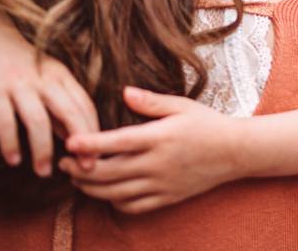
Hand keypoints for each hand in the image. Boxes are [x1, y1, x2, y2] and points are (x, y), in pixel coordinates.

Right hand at [0, 21, 98, 175]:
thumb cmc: (20, 62)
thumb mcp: (47, 77)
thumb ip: (61, 104)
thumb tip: (77, 137)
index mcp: (62, 76)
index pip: (86, 106)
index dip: (95, 132)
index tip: (99, 156)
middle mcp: (45, 80)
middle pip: (71, 113)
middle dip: (82, 143)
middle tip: (87, 169)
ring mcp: (19, 84)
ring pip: (39, 121)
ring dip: (43, 150)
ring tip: (44, 172)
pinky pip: (5, 121)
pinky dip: (11, 143)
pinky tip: (14, 159)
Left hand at [60, 86, 245, 213]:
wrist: (235, 152)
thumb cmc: (207, 123)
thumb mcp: (181, 105)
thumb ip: (151, 102)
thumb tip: (123, 92)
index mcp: (160, 138)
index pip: (117, 143)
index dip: (90, 144)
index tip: (69, 143)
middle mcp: (157, 164)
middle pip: (108, 173)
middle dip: (80, 170)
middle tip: (63, 162)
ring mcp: (161, 184)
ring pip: (115, 193)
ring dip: (91, 188)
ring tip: (78, 177)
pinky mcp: (166, 198)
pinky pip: (132, 206)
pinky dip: (113, 201)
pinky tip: (107, 191)